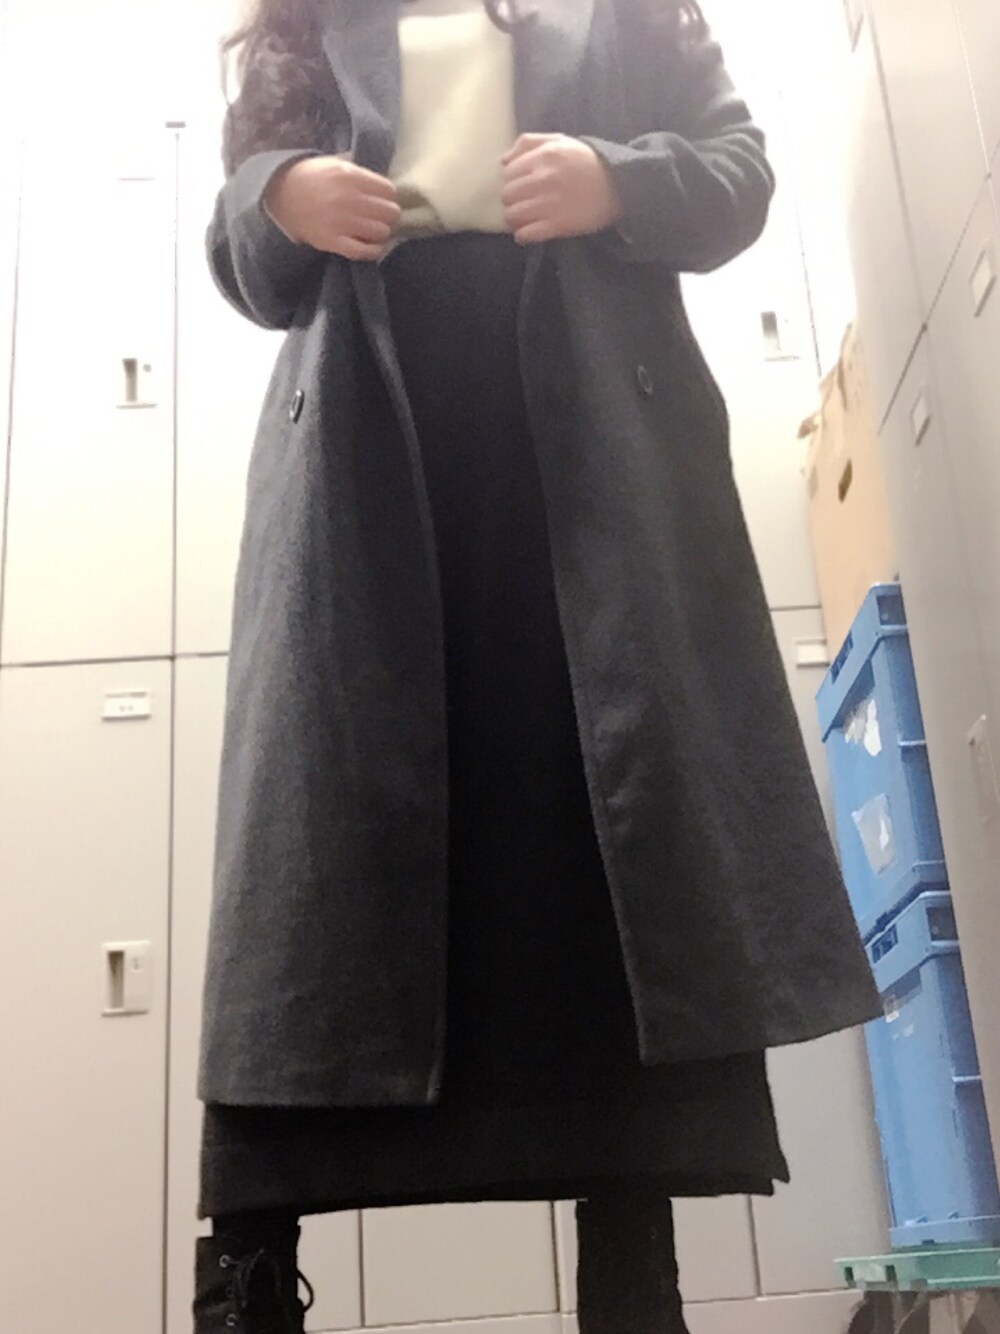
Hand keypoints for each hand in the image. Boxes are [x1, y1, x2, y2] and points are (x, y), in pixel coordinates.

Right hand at [264, 155, 401, 261]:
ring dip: (381, 232)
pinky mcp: (333, 242)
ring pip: (381, 232)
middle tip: (380, 217)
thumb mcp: (335, 163)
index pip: (389, 190)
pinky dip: (373, 250)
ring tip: (373, 230)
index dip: (388, 196)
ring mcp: (341, 222)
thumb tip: (384, 186)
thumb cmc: (310, 177)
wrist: (280, 195)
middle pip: (390, 212)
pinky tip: (371, 246)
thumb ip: (359, 172)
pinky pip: (364, 251)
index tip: (382, 200)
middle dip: (389, 215)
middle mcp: (348, 199)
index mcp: (350, 176)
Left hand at [501, 134, 622, 243]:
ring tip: (524, 218)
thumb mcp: (561, 141)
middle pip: (508, 194)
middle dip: (512, 200)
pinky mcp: (558, 225)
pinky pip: (526, 234)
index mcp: (544, 156)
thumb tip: (503, 160)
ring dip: (515, 218)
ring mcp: (550, 203)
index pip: (508, 172)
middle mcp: (544, 178)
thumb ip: (530, 143)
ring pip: (512, 215)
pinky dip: (522, 235)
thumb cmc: (588, 162)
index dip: (512, 180)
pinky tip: (528, 232)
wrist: (619, 185)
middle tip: (523, 202)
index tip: (521, 186)